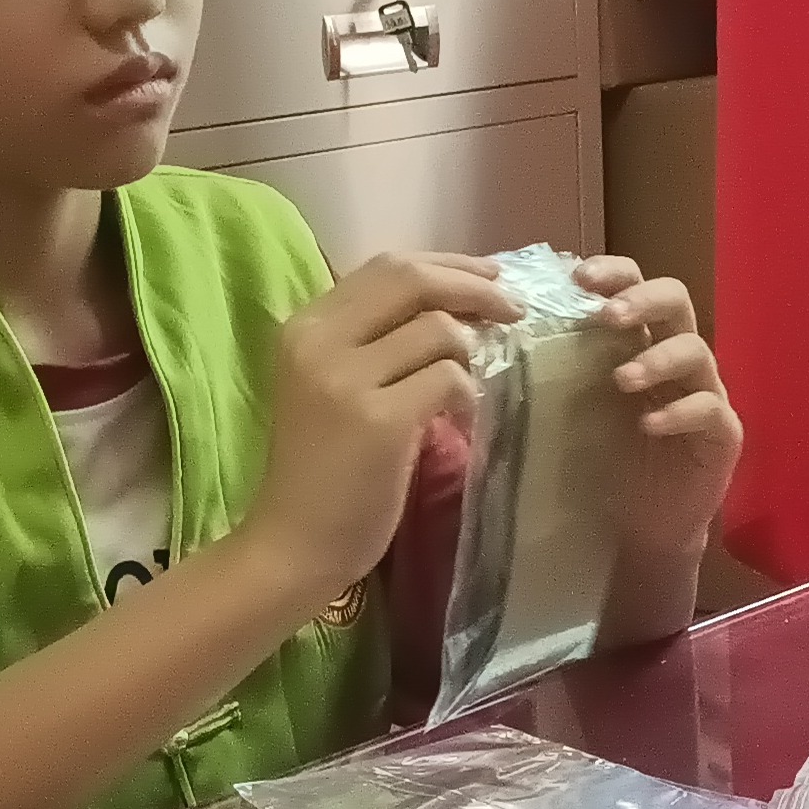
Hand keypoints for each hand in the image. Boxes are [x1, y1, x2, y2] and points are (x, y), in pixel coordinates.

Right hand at [246, 252, 519, 598]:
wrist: (294, 543)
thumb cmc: (322, 471)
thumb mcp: (333, 387)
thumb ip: (375, 342)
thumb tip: (457, 307)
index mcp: (304, 325)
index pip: (386, 266)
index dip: (446, 265)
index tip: (489, 277)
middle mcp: (318, 340)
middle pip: (411, 280)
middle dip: (474, 286)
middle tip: (514, 310)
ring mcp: (345, 378)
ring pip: (438, 330)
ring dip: (471, 355)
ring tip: (469, 387)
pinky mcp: (378, 419)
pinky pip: (447, 378)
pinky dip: (467, 393)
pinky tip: (461, 420)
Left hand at [576, 256, 742, 563]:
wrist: (636, 530)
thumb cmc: (603, 462)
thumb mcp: (569, 409)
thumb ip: (551, 369)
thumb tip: (495, 330)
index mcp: (638, 341)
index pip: (634, 284)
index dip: (614, 272)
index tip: (579, 277)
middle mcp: (675, 358)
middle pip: (676, 300)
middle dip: (642, 300)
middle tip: (609, 317)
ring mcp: (703, 393)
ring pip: (696, 351)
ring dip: (658, 358)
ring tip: (622, 379)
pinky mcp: (722, 435)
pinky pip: (710, 410)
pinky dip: (680, 411)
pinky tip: (649, 424)